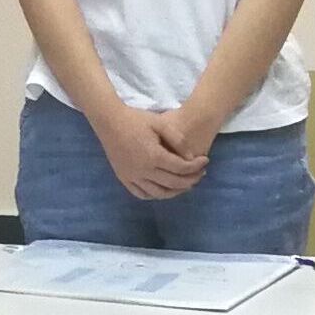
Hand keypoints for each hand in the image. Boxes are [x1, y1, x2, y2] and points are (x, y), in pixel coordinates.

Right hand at [93, 108, 208, 200]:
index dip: (196, 166)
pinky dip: (156, 195)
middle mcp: (144, 171)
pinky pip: (142, 194)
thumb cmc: (136, 119)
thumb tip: (191, 158)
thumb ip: (178, 140)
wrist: (109, 121)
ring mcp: (132, 177)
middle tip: (200, 174)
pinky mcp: (124, 178)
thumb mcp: (161, 123)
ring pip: (159, 193)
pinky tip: (164, 189)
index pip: (181, 168)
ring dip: (175, 191)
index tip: (205, 161)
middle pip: (173, 183)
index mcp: (154, 156)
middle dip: (190, 180)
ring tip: (185, 184)